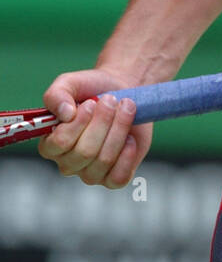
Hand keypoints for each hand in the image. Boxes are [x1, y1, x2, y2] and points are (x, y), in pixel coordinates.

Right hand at [38, 68, 153, 188]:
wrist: (123, 92)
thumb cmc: (92, 89)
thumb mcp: (69, 83)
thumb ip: (56, 95)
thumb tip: (65, 114)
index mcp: (50, 144)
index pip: (59, 143)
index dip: (78, 123)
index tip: (90, 103)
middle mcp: (68, 163)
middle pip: (85, 152)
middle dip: (103, 122)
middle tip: (111, 100)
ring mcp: (90, 173)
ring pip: (104, 161)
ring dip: (119, 130)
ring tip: (126, 108)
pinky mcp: (114, 178)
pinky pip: (119, 177)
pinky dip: (127, 155)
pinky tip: (130, 138)